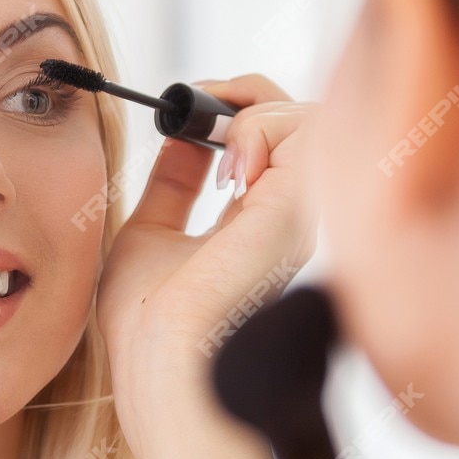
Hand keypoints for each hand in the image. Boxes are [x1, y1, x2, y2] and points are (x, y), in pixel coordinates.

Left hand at [97, 75, 316, 452]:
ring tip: (213, 140)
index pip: (270, 144)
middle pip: (298, 118)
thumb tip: (178, 141)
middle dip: (245, 92)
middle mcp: (287, 216)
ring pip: (310, 115)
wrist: (161, 366)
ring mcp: (299, 211)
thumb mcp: (148, 234)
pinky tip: (227, 164)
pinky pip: (307, 127)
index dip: (232, 110)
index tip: (180, 114)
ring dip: (254, 107)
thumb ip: (170, 187)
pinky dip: (261, 124)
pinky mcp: (300, 208)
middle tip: (193, 105)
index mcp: (256, 224)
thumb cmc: (148, 326)